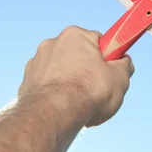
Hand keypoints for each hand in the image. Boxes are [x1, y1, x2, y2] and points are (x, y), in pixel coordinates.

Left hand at [18, 25, 134, 126]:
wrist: (54, 115)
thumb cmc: (86, 92)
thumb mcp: (120, 77)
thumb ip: (125, 65)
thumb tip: (124, 63)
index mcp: (75, 35)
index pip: (98, 41)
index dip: (107, 57)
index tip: (110, 70)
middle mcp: (52, 44)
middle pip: (78, 55)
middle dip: (87, 69)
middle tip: (97, 87)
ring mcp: (37, 63)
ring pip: (61, 71)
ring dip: (69, 82)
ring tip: (79, 101)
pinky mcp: (27, 83)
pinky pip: (47, 86)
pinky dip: (55, 94)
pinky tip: (63, 107)